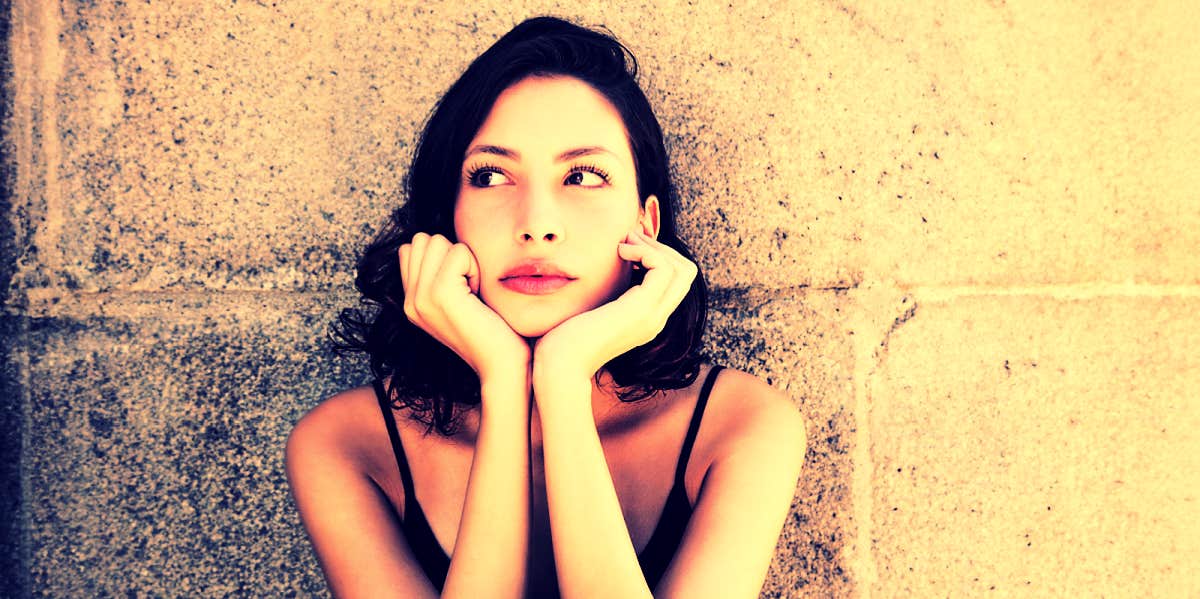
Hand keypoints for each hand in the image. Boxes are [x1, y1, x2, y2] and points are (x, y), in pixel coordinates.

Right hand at [399, 233, 530, 387]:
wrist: (502, 366)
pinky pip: (458, 251)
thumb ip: (441, 275)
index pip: (412, 248)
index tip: (461, 286)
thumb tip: (441, 242)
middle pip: (423, 240)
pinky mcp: (440, 294)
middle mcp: (410, 301)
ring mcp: (421, 298)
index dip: (443, 256)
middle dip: (452, 254)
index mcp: (412, 303)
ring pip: (438, 241)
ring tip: (472, 292)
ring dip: (464, 260)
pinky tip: (478, 295)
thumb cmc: (492, 331)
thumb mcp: (459, 301)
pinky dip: (474, 267)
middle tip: (468, 288)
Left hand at [532, 229, 696, 392]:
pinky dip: (644, 251)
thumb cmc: (568, 338)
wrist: (561, 365)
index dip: (660, 256)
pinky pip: (662, 269)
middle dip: (661, 246)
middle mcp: (657, 319)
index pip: (678, 281)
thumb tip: (611, 270)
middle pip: (686, 272)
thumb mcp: (595, 311)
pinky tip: (619, 252)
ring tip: (623, 243)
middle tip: (630, 237)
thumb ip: (610, 295)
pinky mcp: (641, 310)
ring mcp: (652, 317)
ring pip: (681, 269)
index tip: (631, 246)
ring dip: (653, 246)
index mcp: (649, 319)